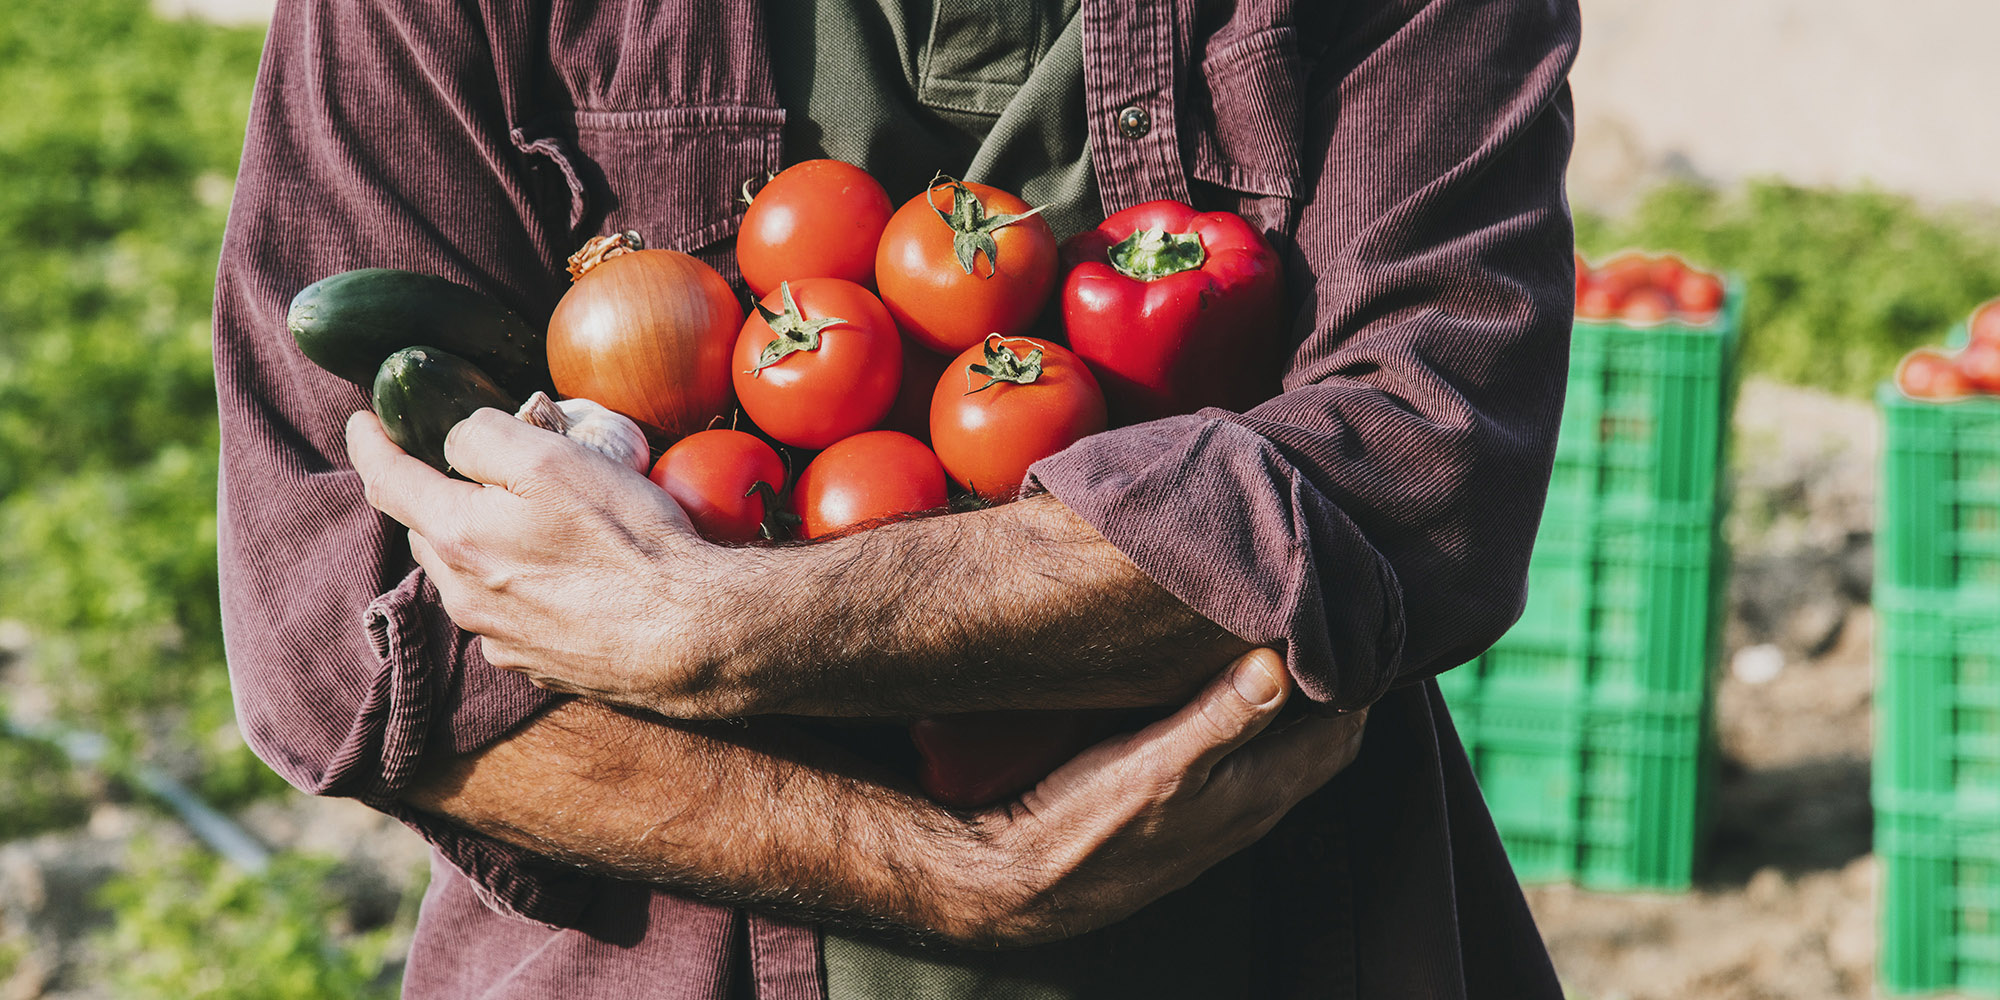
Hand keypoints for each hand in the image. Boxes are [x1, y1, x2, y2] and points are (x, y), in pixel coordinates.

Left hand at [346, 408, 749, 714]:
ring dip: (483, 545)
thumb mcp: (552, 460)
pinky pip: (508, 613)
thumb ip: (485, 436)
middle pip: (430, 530)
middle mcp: (464, 595)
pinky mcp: (537, 664)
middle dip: (440, 497)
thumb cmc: (625, 541)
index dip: (369, 444)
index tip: (363, 422)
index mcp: (457, 536)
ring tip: (534, 524)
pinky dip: (520, 586)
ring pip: (469, 576)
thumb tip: (459, 442)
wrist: (690, 635)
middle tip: (481, 469)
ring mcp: (499, 638)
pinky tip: (565, 577)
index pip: (387, 481)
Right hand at [923, 647, 1366, 946]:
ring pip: (1283, 747)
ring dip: (1294, 700)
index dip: (1355, 674)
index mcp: (1259, 791)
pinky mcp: (1186, 809)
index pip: (1341, 726)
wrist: (1027, 882)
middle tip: (1324, 620)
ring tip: (1281, 640)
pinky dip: (1254, 716)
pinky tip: (1224, 688)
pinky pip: (1245, 755)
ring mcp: (1220, 811)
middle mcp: (1252, 805)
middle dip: (1332, 682)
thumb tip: (1279, 662)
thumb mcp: (1156, 763)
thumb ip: (1221, 716)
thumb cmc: (1088, 825)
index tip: (1350, 618)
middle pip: (1321, 736)